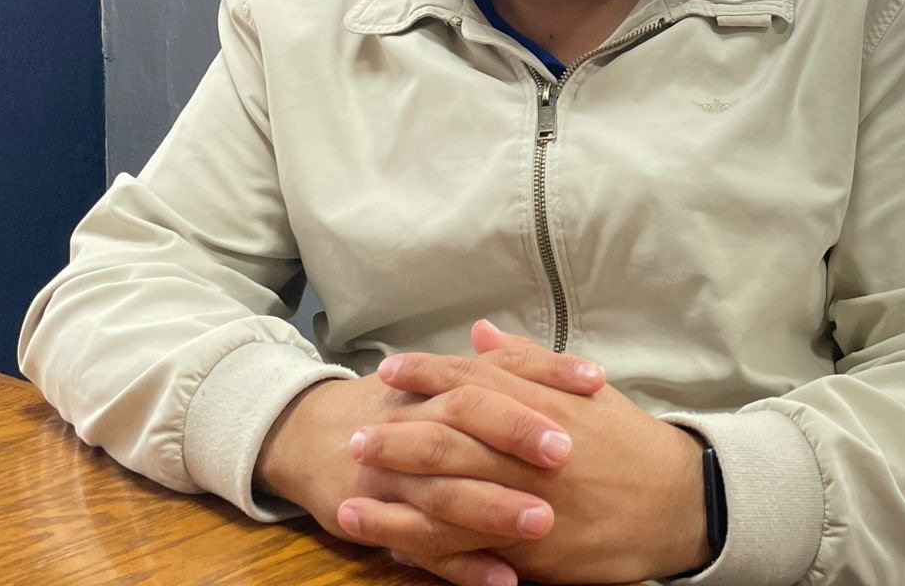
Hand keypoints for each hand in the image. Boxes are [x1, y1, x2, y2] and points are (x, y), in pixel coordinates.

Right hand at [255, 323, 606, 570]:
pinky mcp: (380, 519)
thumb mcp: (440, 380)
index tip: (594, 383)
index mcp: (440, 386)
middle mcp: (416, 421)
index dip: (545, 372)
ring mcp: (396, 475)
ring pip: (445, 491)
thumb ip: (490, 363)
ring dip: (493, 507)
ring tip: (543, 521)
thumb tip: (533, 341)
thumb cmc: (394, 407)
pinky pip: (424, 548)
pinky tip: (504, 580)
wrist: (310, 435)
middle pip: (467, 421)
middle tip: (566, 452)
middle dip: (515, 435)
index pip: (497, 369)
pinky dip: (464, 567)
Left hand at [358, 323, 709, 585]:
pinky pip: (469, 550)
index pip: (471, 381)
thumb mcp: (581, 389)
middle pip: (448, 439)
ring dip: (396, 501)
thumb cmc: (625, 440)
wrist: (677, 501)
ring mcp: (528, 502)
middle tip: (353, 437)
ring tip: (351, 498)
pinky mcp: (532, 548)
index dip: (425, 375)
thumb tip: (481, 333)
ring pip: (448, 499)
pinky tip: (393, 548)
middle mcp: (529, 450)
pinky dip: (428, 550)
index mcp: (541, 405)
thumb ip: (527, 361)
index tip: (387, 371)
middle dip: (395, 438)